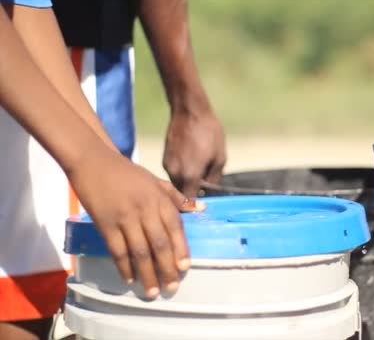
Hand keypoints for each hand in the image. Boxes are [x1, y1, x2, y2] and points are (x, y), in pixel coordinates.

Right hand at [68, 148, 195, 298]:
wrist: (93, 161)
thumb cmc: (127, 173)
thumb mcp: (156, 180)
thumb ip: (177, 197)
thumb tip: (201, 209)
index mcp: (159, 198)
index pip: (175, 227)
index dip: (180, 249)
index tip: (184, 267)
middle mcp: (145, 209)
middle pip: (159, 243)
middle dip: (167, 268)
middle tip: (172, 287)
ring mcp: (124, 217)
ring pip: (139, 251)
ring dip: (147, 273)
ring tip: (152, 291)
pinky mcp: (104, 224)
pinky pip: (117, 249)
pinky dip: (124, 266)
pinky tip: (130, 279)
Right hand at [163, 109, 225, 197]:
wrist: (190, 111)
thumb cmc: (209, 133)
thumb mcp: (220, 158)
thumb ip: (214, 178)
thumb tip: (209, 191)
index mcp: (189, 176)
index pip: (190, 201)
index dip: (198, 204)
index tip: (204, 201)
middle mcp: (175, 174)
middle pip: (182, 193)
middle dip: (192, 192)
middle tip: (204, 186)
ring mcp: (167, 166)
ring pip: (177, 183)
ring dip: (186, 183)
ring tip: (198, 172)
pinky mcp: (164, 158)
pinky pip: (173, 173)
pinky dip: (181, 173)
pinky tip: (190, 163)